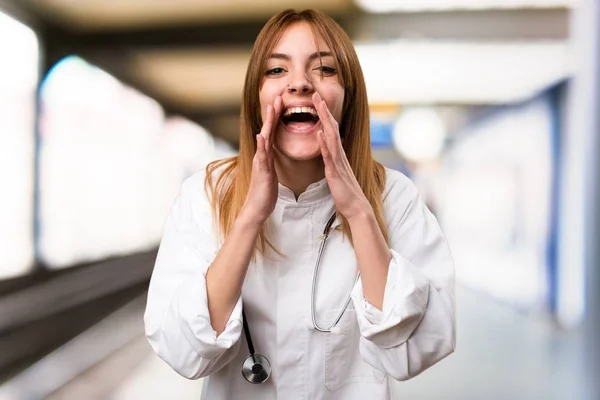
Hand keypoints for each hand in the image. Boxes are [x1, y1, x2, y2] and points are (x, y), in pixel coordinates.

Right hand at [240, 96, 282, 224]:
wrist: (256, 209)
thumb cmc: (265, 193)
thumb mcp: (270, 173)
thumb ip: (269, 161)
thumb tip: (271, 153)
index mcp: (266, 156)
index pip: (272, 132)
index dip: (277, 117)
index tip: (281, 102)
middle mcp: (262, 156)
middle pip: (268, 130)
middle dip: (273, 113)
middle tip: (278, 96)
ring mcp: (260, 163)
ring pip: (265, 139)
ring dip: (268, 123)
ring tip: (272, 108)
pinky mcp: (262, 172)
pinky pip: (262, 157)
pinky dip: (261, 146)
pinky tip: (261, 136)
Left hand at [313, 92, 371, 220]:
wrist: (356, 207)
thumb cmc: (346, 192)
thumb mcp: (337, 172)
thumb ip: (333, 161)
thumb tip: (329, 151)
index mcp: (338, 154)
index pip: (331, 130)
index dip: (324, 115)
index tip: (317, 101)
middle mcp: (340, 154)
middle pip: (331, 127)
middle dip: (323, 110)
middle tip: (315, 94)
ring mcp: (338, 162)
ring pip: (331, 136)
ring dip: (324, 120)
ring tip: (317, 105)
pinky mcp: (335, 172)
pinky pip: (329, 155)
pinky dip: (324, 142)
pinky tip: (319, 132)